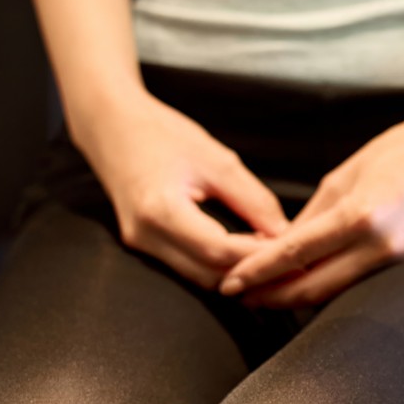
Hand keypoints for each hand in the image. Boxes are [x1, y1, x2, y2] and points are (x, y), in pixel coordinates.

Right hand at [76, 92, 288, 289]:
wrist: (112, 127)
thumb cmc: (162, 135)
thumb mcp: (217, 161)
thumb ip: (252, 199)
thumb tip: (283, 231)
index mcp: (162, 210)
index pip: (218, 251)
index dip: (257, 256)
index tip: (291, 253)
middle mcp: (146, 236)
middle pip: (208, 274)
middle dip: (251, 273)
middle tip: (290, 264)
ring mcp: (141, 244)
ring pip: (197, 277)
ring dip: (235, 273)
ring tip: (271, 257)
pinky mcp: (143, 244)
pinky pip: (186, 266)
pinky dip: (216, 265)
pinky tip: (242, 251)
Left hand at [219, 112, 403, 307]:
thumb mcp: (346, 175)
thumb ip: (314, 216)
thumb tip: (282, 247)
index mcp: (360, 216)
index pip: (295, 254)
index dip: (258, 272)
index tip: (230, 284)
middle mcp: (379, 245)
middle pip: (313, 288)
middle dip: (272, 296)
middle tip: (239, 297)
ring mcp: (397, 259)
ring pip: (336, 292)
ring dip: (298, 295)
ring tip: (266, 295)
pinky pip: (359, 283)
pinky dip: (330, 285)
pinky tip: (309, 283)